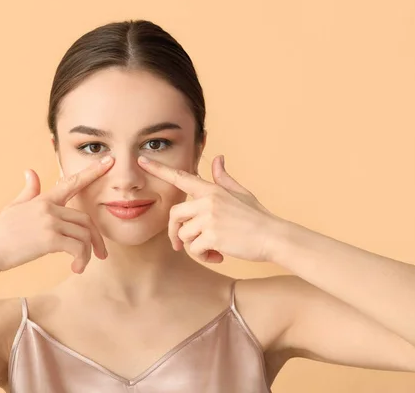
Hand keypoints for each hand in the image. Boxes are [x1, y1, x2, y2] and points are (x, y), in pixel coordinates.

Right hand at [0, 156, 114, 273]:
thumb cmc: (0, 232)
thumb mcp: (14, 207)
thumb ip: (28, 191)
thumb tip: (30, 171)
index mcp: (43, 199)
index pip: (72, 182)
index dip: (92, 171)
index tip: (109, 162)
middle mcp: (49, 208)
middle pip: (86, 220)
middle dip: (97, 239)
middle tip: (101, 254)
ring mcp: (50, 222)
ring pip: (84, 235)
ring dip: (88, 253)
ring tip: (81, 266)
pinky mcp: (50, 239)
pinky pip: (77, 248)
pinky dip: (81, 260)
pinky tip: (75, 268)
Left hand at [137, 154, 279, 262]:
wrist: (273, 237)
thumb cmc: (257, 217)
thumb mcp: (241, 193)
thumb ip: (224, 179)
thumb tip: (218, 158)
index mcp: (212, 189)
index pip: (180, 177)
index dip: (159, 169)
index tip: (141, 161)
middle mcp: (208, 201)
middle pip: (174, 215)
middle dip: (174, 233)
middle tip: (180, 245)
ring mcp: (210, 218)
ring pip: (184, 235)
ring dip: (195, 247)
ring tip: (213, 249)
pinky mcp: (213, 236)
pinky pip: (195, 249)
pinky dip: (205, 256)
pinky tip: (219, 256)